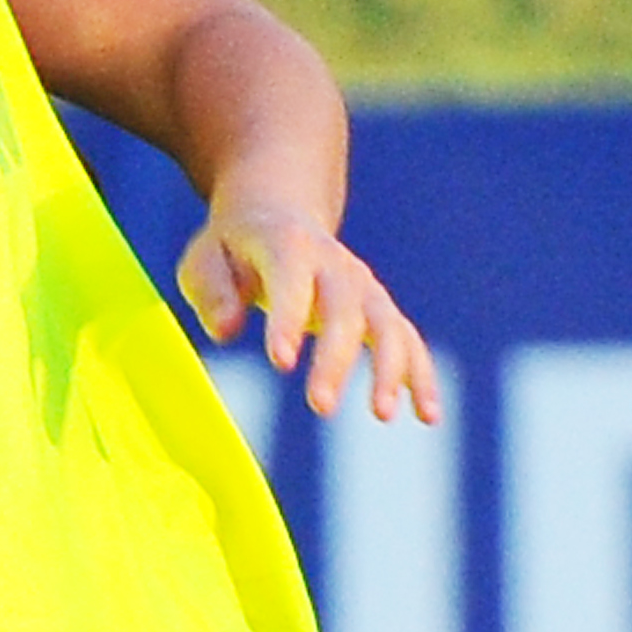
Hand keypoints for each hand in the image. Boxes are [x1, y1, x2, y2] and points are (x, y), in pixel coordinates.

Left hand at [177, 182, 438, 423]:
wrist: (278, 215)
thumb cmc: (233, 248)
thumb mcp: (204, 260)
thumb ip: (212, 293)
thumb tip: (225, 332)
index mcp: (287, 245)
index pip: (291, 282)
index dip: (288, 321)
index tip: (281, 363)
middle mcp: (335, 265)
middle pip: (344, 313)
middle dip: (335, 361)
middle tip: (320, 407)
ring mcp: (364, 287)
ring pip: (388, 328)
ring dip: (390, 371)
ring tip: (382, 415)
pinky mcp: (380, 310)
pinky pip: (408, 342)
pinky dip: (420, 376)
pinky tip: (426, 416)